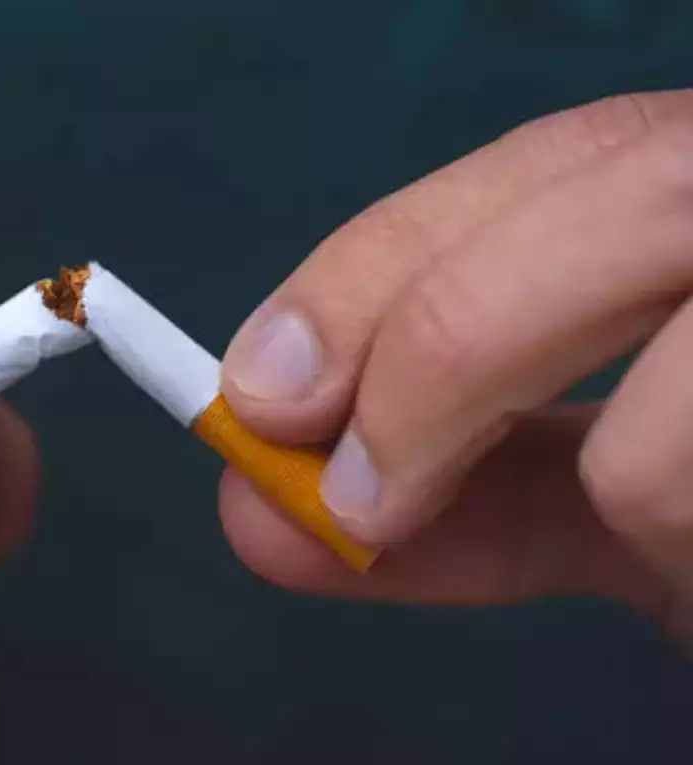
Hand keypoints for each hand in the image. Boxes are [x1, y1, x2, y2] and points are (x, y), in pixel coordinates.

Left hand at [218, 92, 692, 648]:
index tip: (261, 392)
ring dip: (649, 491)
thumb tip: (263, 512)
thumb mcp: (618, 492)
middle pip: (625, 197)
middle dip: (451, 347)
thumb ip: (463, 488)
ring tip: (690, 544)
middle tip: (355, 498)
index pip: (553, 165)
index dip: (384, 269)